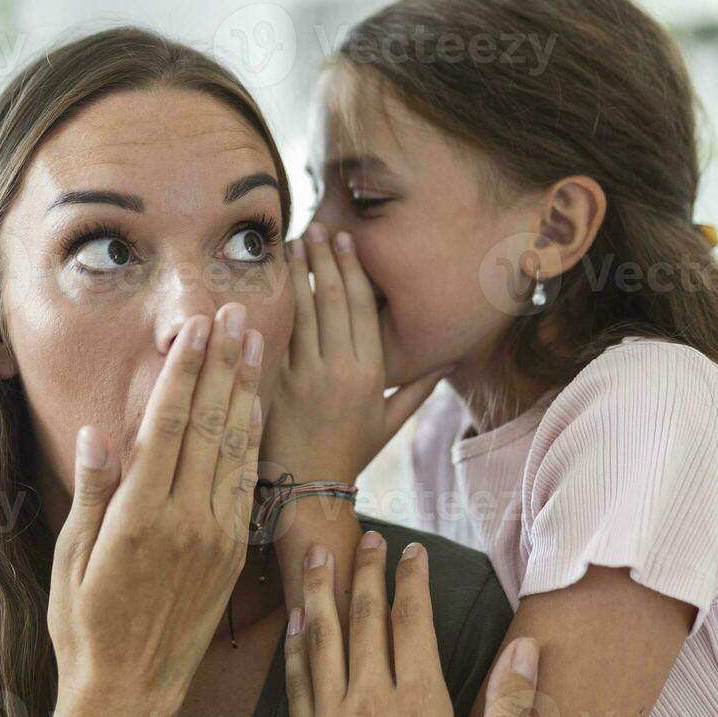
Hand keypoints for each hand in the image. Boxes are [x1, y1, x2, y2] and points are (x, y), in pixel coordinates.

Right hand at [46, 303, 263, 708]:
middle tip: (236, 312)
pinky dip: (253, 440)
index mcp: (139, 516)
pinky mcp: (233, 553)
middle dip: (223, 363)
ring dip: (246, 390)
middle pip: (210, 424)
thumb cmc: (85, 625)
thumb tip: (99, 431)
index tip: (197, 328)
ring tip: (256, 342)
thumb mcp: (72, 558)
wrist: (130, 691)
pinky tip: (258, 407)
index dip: (186, 370)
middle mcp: (185, 520)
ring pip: (236, 447)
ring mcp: (216, 536)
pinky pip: (246, 482)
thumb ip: (92, 492)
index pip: (169, 424)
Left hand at [262, 223, 449, 485]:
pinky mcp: (278, 383)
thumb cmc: (349, 454)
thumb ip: (417, 390)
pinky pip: (279, 334)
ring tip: (293, 243)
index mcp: (372, 373)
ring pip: (304, 311)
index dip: (354, 270)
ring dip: (299, 273)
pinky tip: (268, 280)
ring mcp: (308, 375)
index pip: (364, 308)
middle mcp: (342, 369)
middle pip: (334, 300)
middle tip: (317, 227)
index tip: (346, 242)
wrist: (309, 489)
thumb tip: (448, 364)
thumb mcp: (389, 423)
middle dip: (325, 260)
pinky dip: (274, 304)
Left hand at [285, 530, 539, 716]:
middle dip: (365, 572)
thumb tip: (526, 650)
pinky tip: (295, 621)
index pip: (412, 623)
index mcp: (421, 707)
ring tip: (317, 555)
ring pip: (322, 639)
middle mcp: (371, 704)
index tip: (413, 551)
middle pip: (364, 620)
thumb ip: (509, 712)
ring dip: (321, 593)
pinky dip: (295, 645)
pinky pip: (297, 681)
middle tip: (366, 537)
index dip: (412, 581)